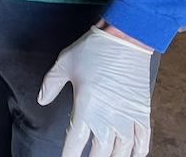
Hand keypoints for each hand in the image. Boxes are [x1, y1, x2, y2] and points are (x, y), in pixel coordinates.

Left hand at [38, 25, 152, 156]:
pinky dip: (138, 152)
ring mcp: (128, 117)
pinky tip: (131, 156)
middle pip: (100, 153)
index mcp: (87, 107)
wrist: (125, 39)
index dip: (69, 155)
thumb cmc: (93, 50)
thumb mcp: (64, 63)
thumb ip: (51, 84)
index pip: (75, 141)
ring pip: (122, 151)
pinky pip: (143, 141)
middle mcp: (108, 117)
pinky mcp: (142, 112)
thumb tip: (41, 99)